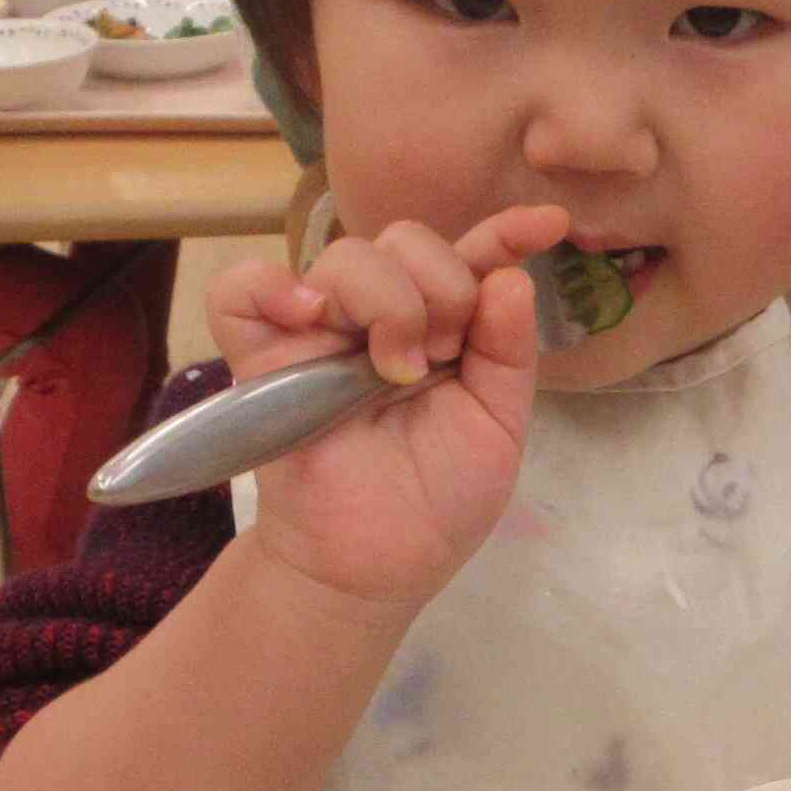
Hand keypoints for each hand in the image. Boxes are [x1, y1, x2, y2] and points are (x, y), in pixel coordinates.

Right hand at [212, 203, 570, 612]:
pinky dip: (272, 288)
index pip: (470, 258)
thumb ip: (508, 354)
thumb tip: (510, 277)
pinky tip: (312, 315)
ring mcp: (319, 331)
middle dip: (442, 288)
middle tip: (442, 359)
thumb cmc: (437, 501)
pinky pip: (241, 290)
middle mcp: (381, 316)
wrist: (376, 565)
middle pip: (405, 240)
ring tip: (396, 371)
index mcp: (443, 327)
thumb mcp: (496, 428)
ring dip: (388, 302)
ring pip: (345, 256)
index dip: (505, 232)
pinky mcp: (261, 358)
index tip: (550, 224)